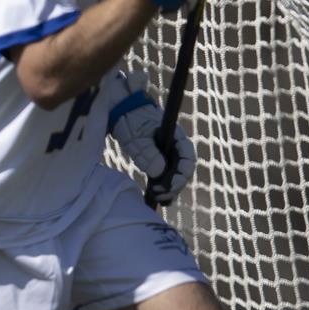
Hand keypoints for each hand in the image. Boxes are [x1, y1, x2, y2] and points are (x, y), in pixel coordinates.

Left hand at [106, 70, 193, 203]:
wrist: (120, 111)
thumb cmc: (129, 119)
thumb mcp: (136, 136)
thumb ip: (148, 153)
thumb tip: (160, 172)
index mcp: (176, 136)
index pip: (188, 159)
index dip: (181, 175)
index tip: (169, 186)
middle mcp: (176, 145)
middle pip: (183, 170)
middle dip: (174, 185)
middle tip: (160, 196)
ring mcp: (168, 152)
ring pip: (175, 174)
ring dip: (169, 188)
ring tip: (158, 199)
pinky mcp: (159, 158)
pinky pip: (166, 174)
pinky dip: (163, 185)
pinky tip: (158, 197)